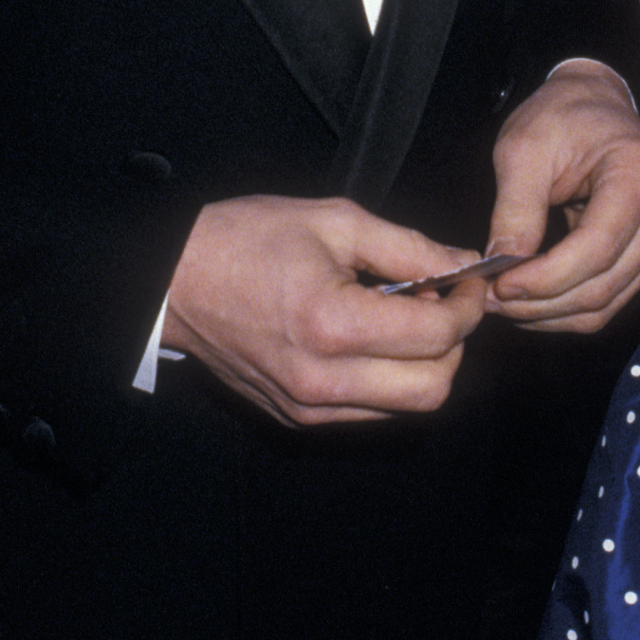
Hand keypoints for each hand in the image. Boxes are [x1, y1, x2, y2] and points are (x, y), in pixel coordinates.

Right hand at [164, 195, 488, 427]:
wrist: (173, 281)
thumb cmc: (245, 239)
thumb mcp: (334, 221)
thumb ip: (410, 247)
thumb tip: (465, 265)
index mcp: (331, 325)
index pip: (436, 337)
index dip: (467, 306)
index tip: (466, 281)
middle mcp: (321, 381)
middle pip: (433, 390)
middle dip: (453, 345)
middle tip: (440, 303)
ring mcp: (307, 407)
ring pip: (407, 408)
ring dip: (424, 365)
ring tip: (401, 318)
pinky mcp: (296, 418)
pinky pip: (370, 412)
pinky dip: (389, 380)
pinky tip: (370, 339)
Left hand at [482, 62, 639, 333]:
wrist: (594, 105)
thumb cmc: (561, 116)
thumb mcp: (525, 148)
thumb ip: (515, 208)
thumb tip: (500, 265)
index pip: (596, 249)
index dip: (544, 278)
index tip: (497, 284)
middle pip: (601, 286)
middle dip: (540, 303)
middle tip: (487, 299)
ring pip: (604, 304)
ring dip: (548, 314)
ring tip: (501, 302)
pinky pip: (607, 300)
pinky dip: (564, 310)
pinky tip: (527, 301)